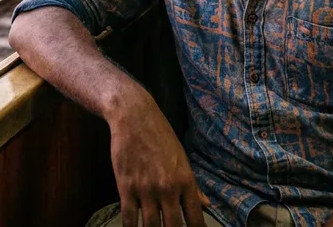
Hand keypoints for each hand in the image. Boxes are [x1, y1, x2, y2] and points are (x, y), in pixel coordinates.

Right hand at [107, 89, 209, 226]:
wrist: (133, 116)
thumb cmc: (159, 134)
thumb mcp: (180, 156)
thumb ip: (192, 185)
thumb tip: (206, 204)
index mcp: (185, 180)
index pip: (195, 217)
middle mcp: (167, 188)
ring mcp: (146, 189)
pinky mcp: (126, 187)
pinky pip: (129, 218)